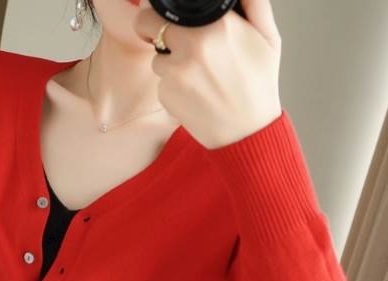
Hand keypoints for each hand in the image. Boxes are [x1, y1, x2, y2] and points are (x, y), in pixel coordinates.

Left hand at [132, 0, 282, 149]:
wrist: (247, 132)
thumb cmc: (258, 85)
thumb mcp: (268, 38)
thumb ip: (254, 4)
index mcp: (217, 24)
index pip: (167, 5)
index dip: (160, 9)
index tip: (164, 15)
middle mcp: (193, 44)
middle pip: (147, 25)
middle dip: (151, 29)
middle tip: (165, 40)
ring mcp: (176, 71)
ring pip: (156, 57)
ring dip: (169, 62)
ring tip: (197, 76)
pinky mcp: (166, 94)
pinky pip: (161, 82)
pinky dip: (173, 86)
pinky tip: (194, 94)